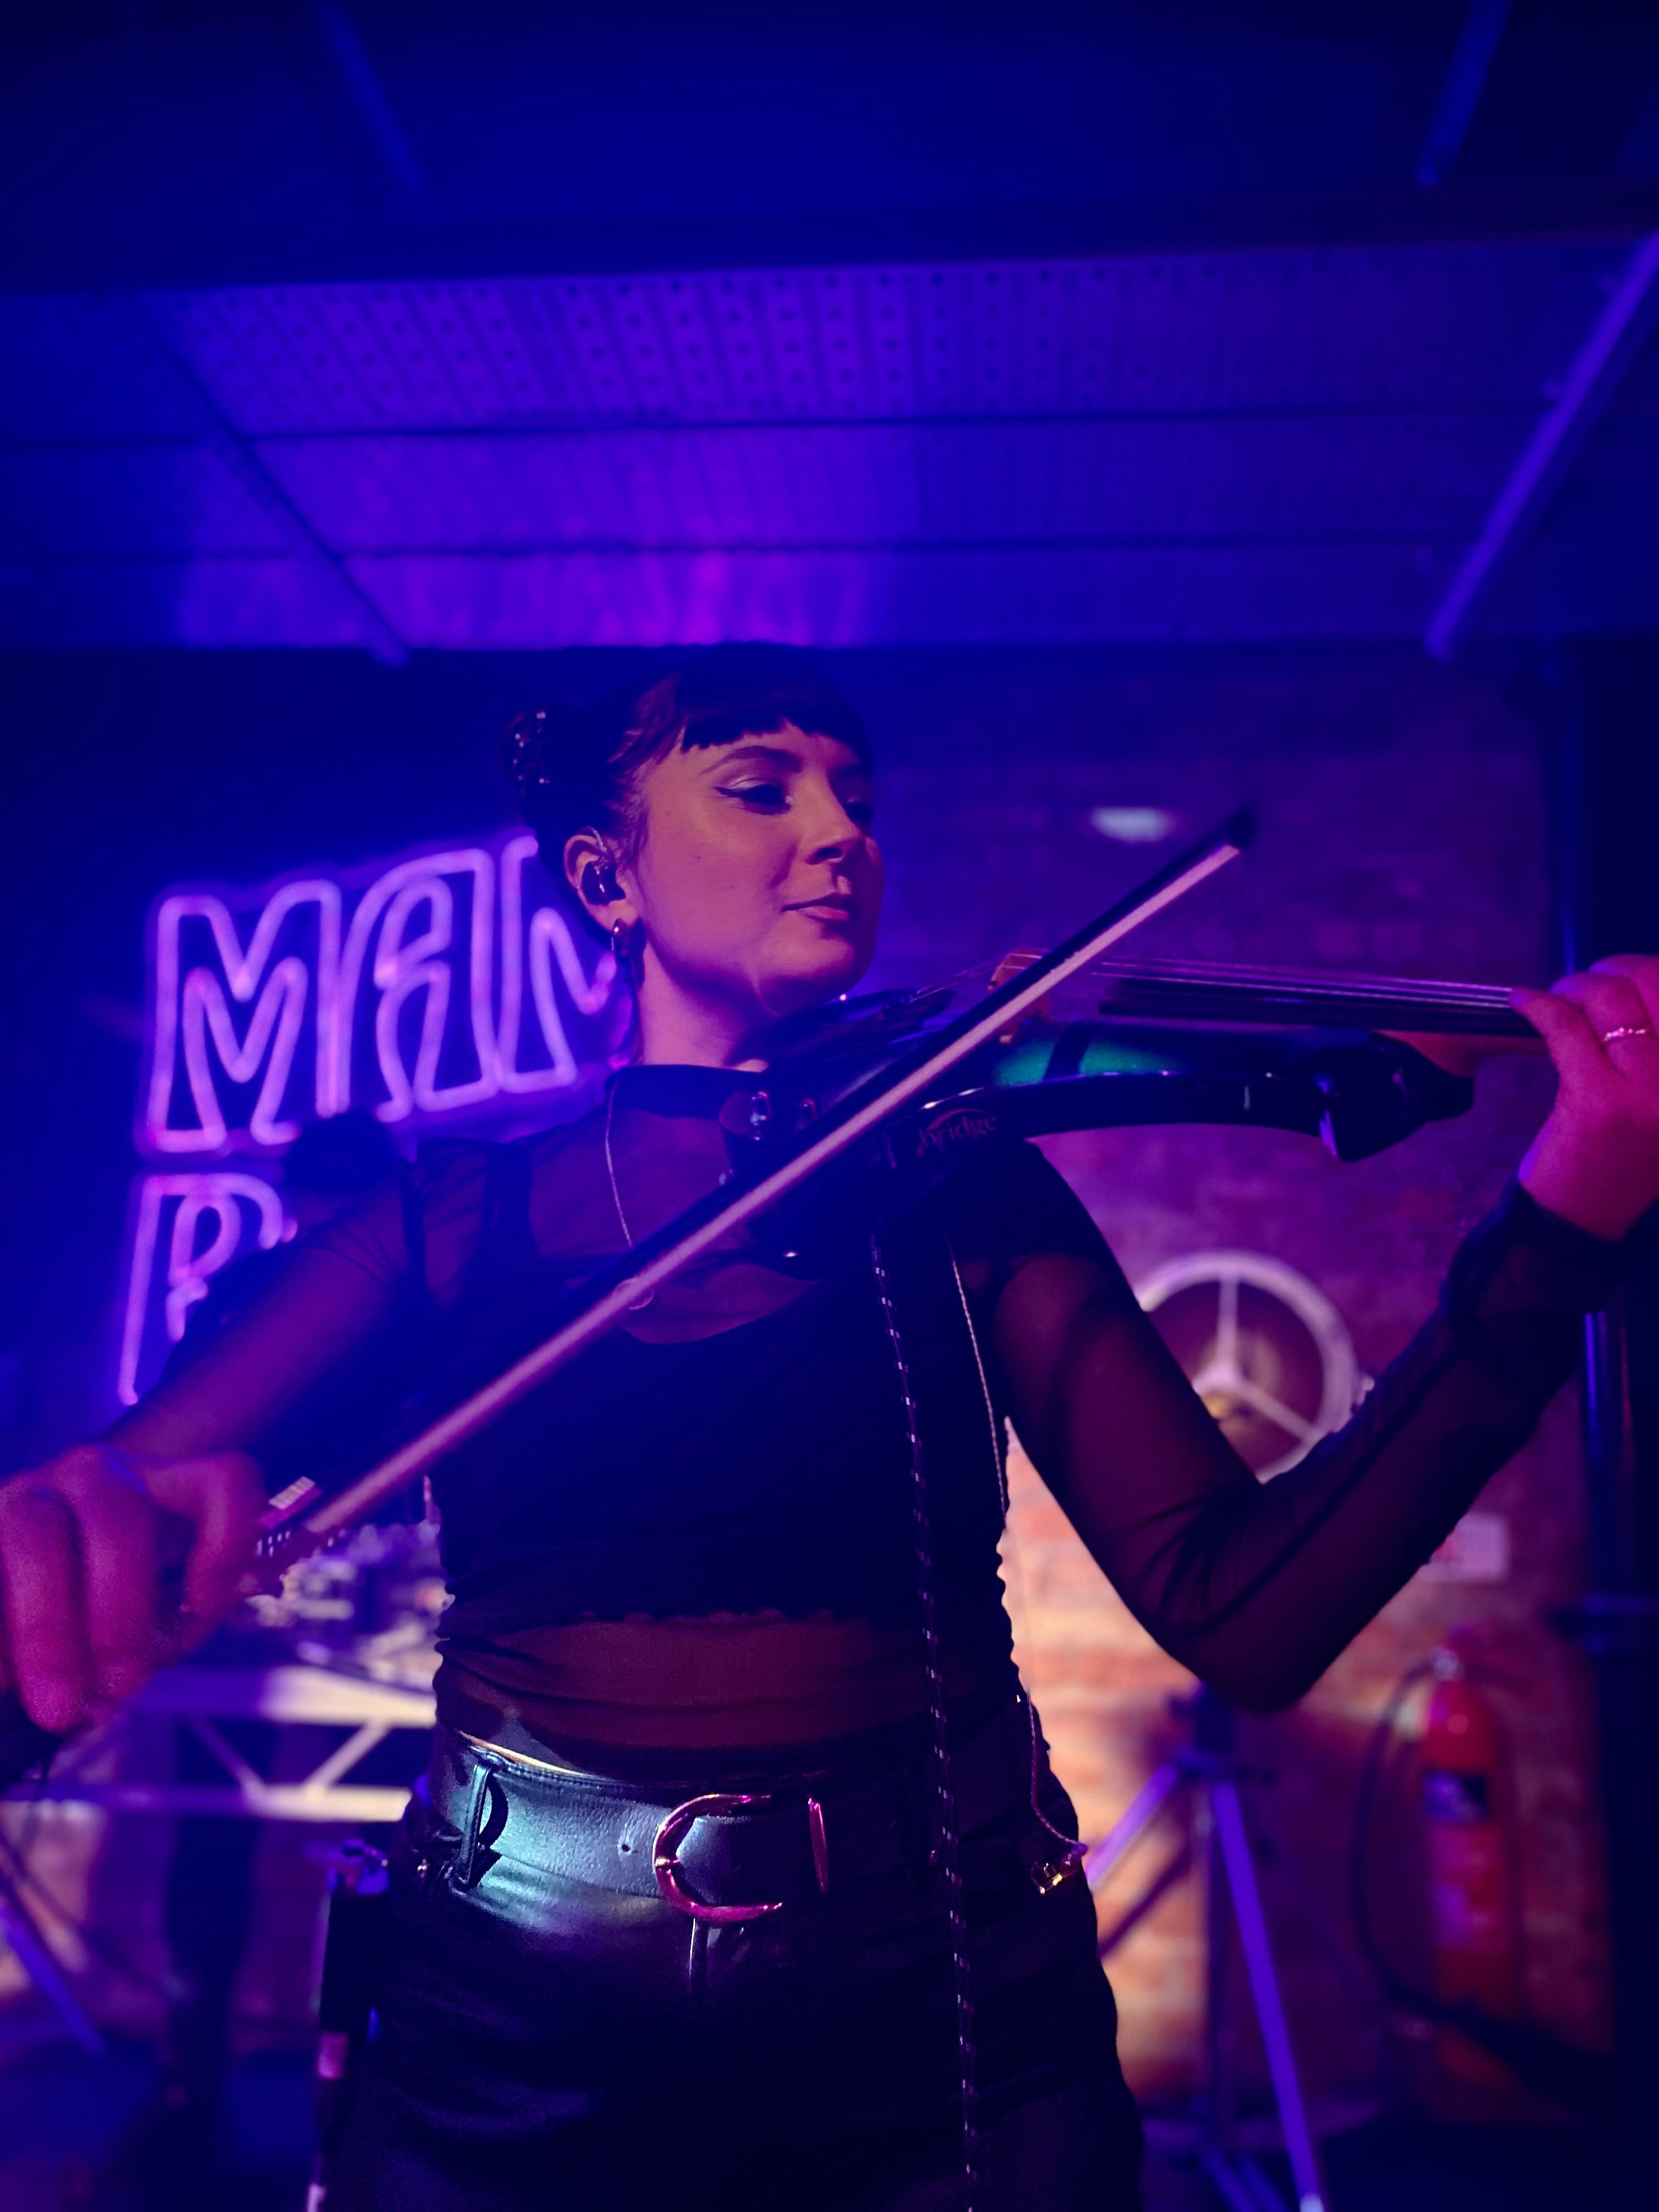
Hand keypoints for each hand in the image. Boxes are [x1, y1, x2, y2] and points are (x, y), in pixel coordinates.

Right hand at [0, 1445, 262, 1733]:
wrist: (15, 1594)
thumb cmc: (100, 1609)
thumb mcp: (152, 1615)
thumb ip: (175, 1622)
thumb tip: (170, 1635)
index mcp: (163, 1488)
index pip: (223, 1479)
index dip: (227, 1539)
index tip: (204, 1607)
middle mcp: (96, 1476)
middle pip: (119, 1517)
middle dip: (119, 1612)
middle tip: (118, 1689)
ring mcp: (27, 1493)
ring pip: (37, 1538)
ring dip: (48, 1629)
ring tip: (57, 1708)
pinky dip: (0, 1638)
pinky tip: (4, 1683)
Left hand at [1513, 954, 1658, 1239]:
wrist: (1582, 1226)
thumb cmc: (1619, 1162)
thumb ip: (1657, 1052)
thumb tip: (1640, 983)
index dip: (1653, 972)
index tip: (1627, 974)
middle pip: (1658, 984)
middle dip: (1617, 970)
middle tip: (1589, 981)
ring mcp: (1651, 1093)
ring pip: (1611, 1000)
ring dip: (1578, 986)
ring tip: (1558, 996)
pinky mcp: (1600, 1101)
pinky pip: (1566, 1028)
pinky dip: (1539, 1006)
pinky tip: (1522, 1003)